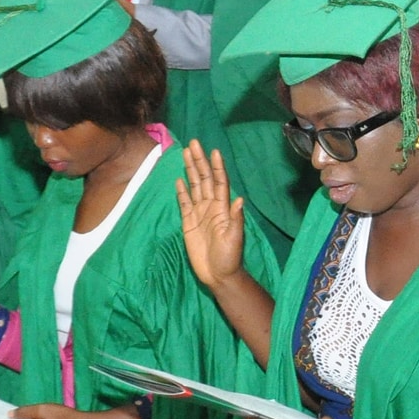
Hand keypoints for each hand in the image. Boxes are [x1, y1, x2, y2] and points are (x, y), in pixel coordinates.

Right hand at [174, 139, 248, 291]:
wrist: (218, 275)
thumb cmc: (230, 257)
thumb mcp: (235, 239)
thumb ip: (236, 219)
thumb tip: (240, 199)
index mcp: (223, 208)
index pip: (219, 183)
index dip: (217, 167)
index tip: (214, 151)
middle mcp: (211, 206)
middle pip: (204, 179)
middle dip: (200, 161)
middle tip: (194, 143)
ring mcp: (199, 213)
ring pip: (194, 186)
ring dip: (191, 170)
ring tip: (186, 153)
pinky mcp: (189, 222)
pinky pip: (184, 203)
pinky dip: (182, 191)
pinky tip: (179, 179)